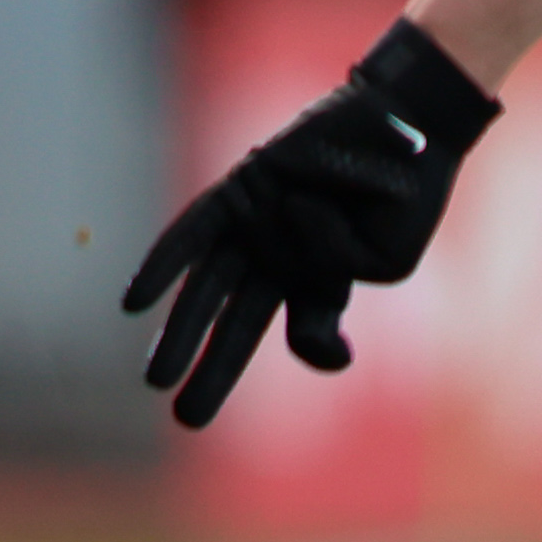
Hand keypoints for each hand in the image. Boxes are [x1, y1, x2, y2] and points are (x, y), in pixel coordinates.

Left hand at [123, 17, 498, 427]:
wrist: (407, 123)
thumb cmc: (404, 195)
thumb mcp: (383, 262)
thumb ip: (331, 300)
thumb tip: (288, 314)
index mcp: (319, 278)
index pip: (304, 333)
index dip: (317, 348)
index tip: (333, 350)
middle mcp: (278, 258)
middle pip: (234, 323)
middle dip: (210, 371)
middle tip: (185, 419)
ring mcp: (256, 225)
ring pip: (208, 289)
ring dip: (180, 334)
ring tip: (155, 381)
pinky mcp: (239, 191)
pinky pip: (191, 233)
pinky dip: (164, 267)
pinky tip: (134, 304)